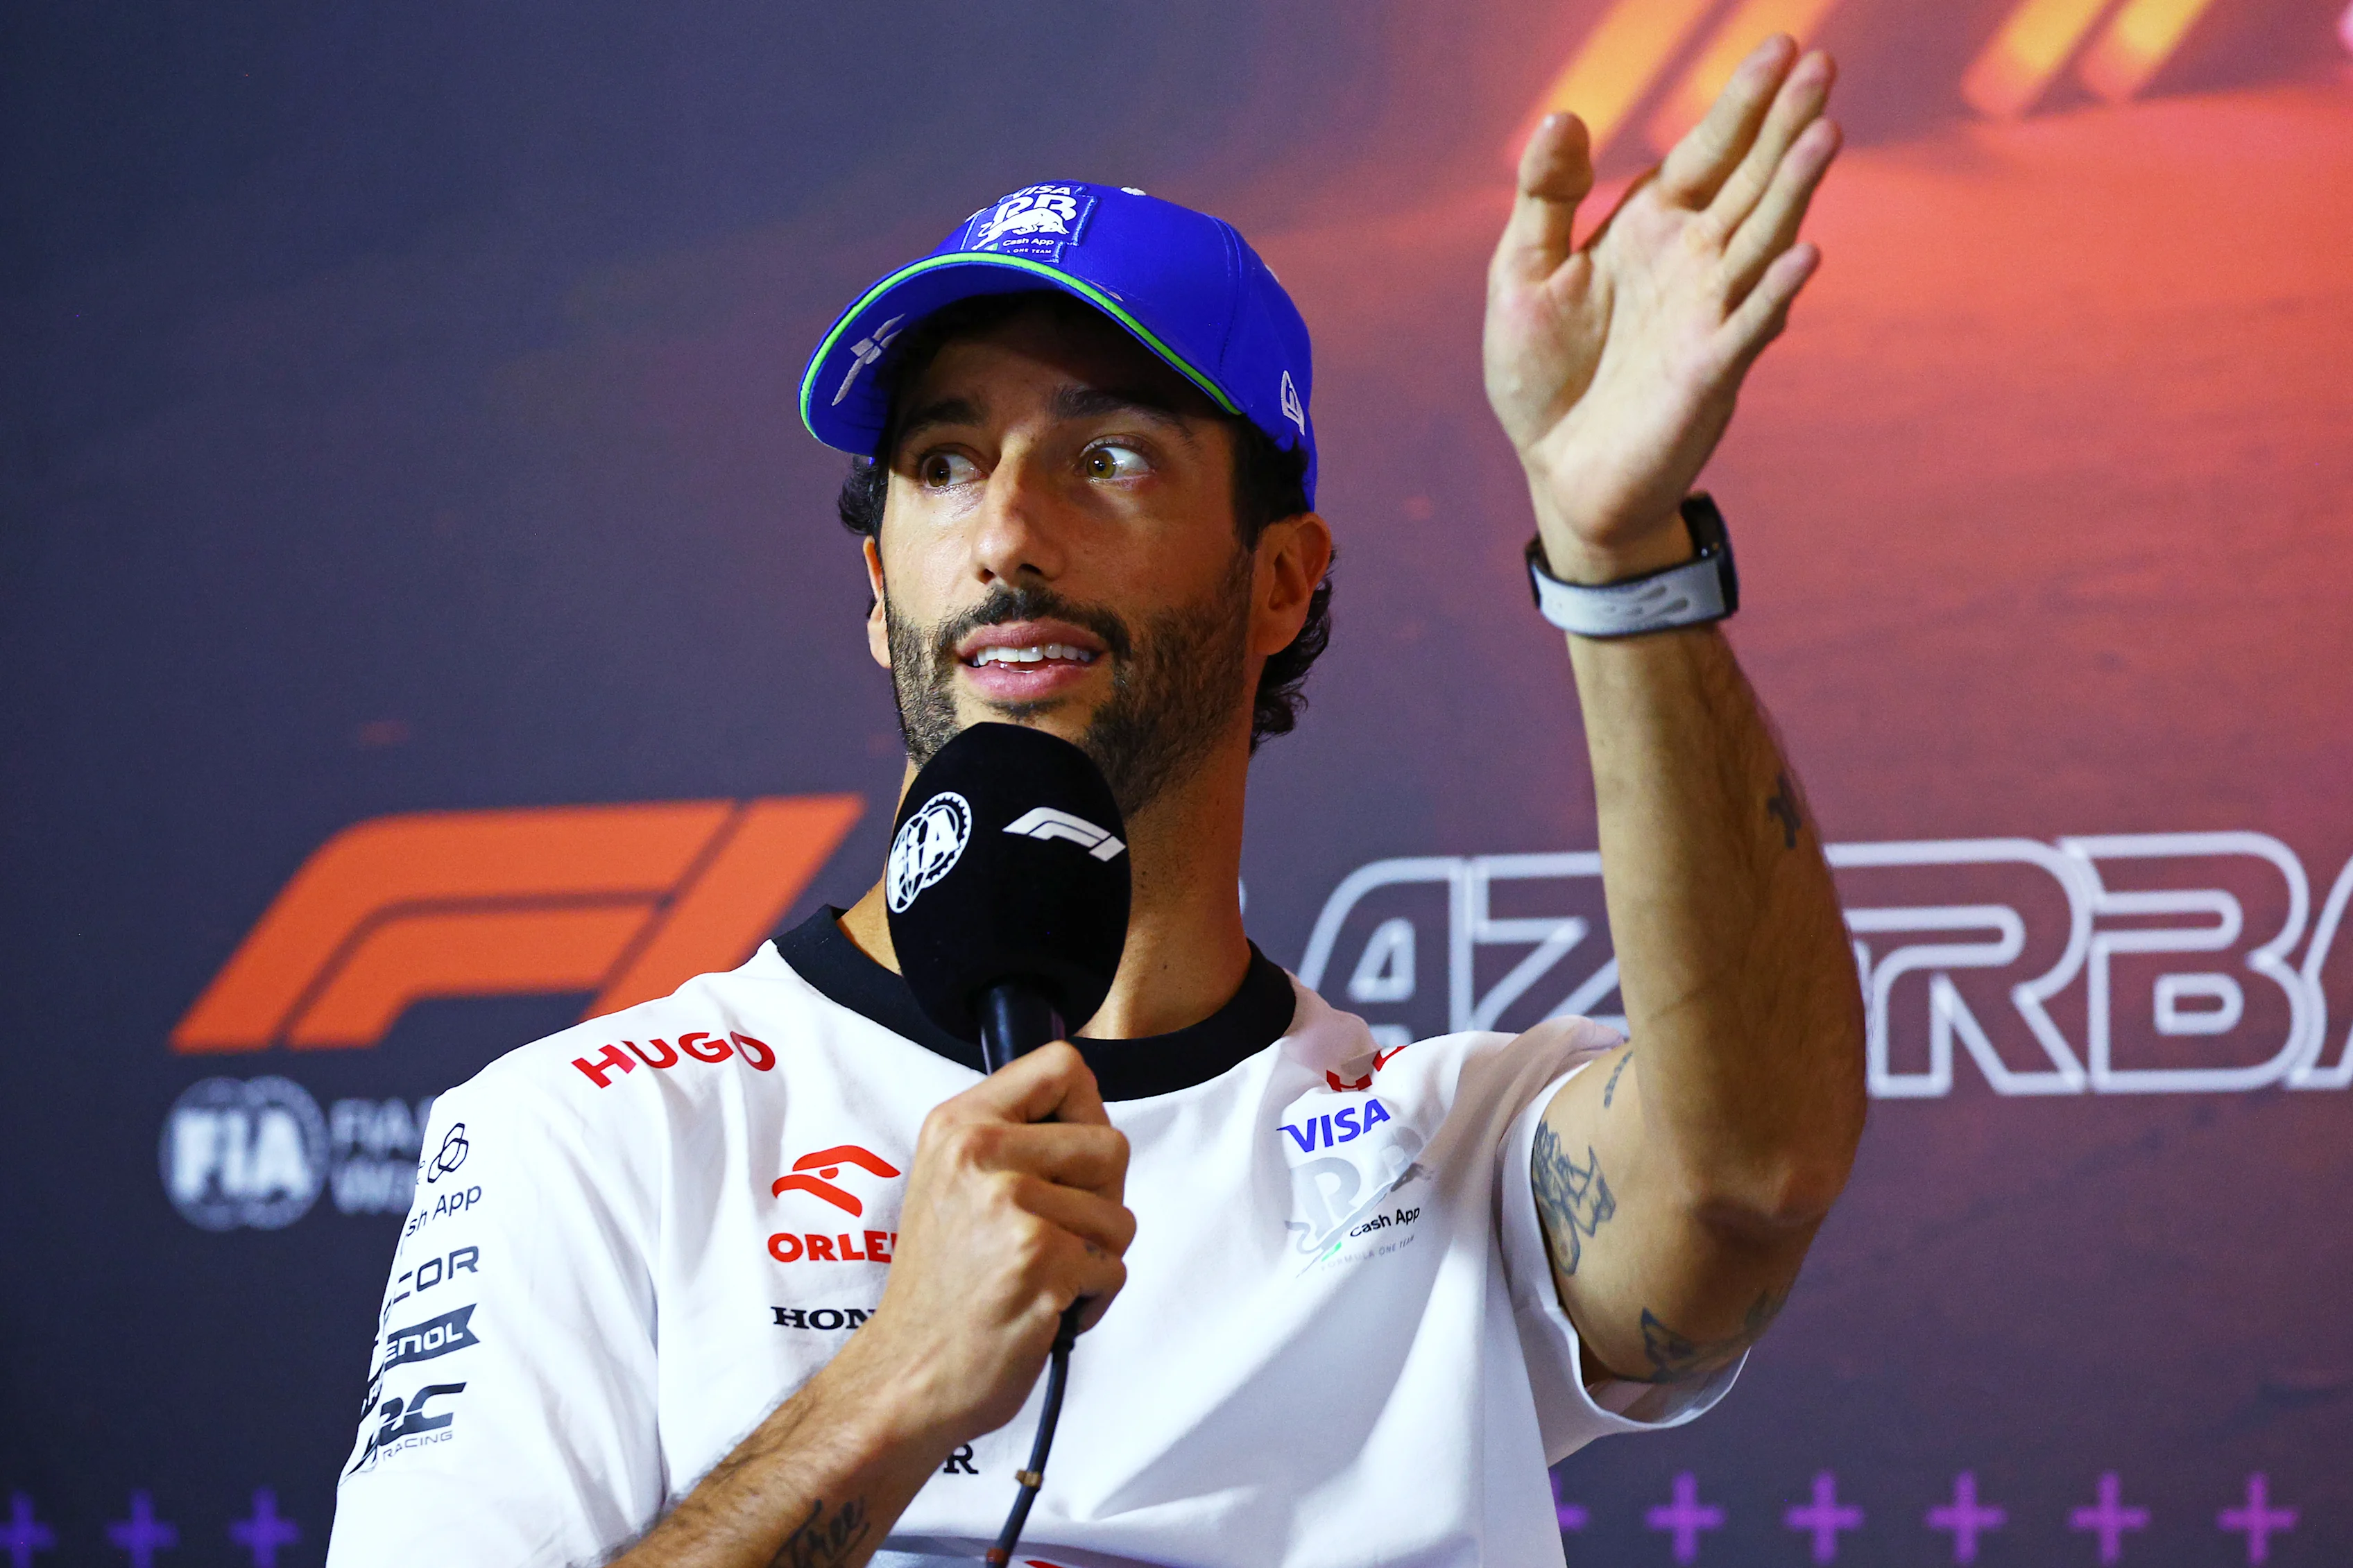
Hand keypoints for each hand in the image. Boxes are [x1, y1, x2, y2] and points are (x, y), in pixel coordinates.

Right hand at [834, 1043, 1133, 1448]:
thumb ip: (1012, 1137)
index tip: (1067, 1159)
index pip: (1063, 1067)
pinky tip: (1045, 1307)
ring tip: (1040, 1275)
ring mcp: (1011, 1206)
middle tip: (1055, 1234)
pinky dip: (1092, 1298)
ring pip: (1120, 1215)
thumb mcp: (952, 1181)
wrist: (907, 1374)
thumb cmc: (943, 1287)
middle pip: (1110, 1144)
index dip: (1087, 1112)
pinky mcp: (1041, 1260)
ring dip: (1096, 1256)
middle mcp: (980, 1153)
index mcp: (959, 1124)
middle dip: (1103, 1198)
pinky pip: (1115, 1267)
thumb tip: (1091, 1109)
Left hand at [1484, 36, 1839, 581]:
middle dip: (1785, 125)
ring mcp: (1708, 313)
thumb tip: (1561, 114)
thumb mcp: (1522, 273)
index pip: (1708, 149)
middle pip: (1749, 180)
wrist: (1555, 472)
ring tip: (1826, 133)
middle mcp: (1692, 260)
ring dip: (1793, 190)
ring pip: (1762, 240)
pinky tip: (1805, 254)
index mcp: (1650, 226)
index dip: (1743, 100)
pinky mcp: (1709, 372)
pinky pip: (1747, 325)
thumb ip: (1545, 196)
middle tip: (1824, 65)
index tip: (1782, 44)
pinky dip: (1774, 293)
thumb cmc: (1543, 375)